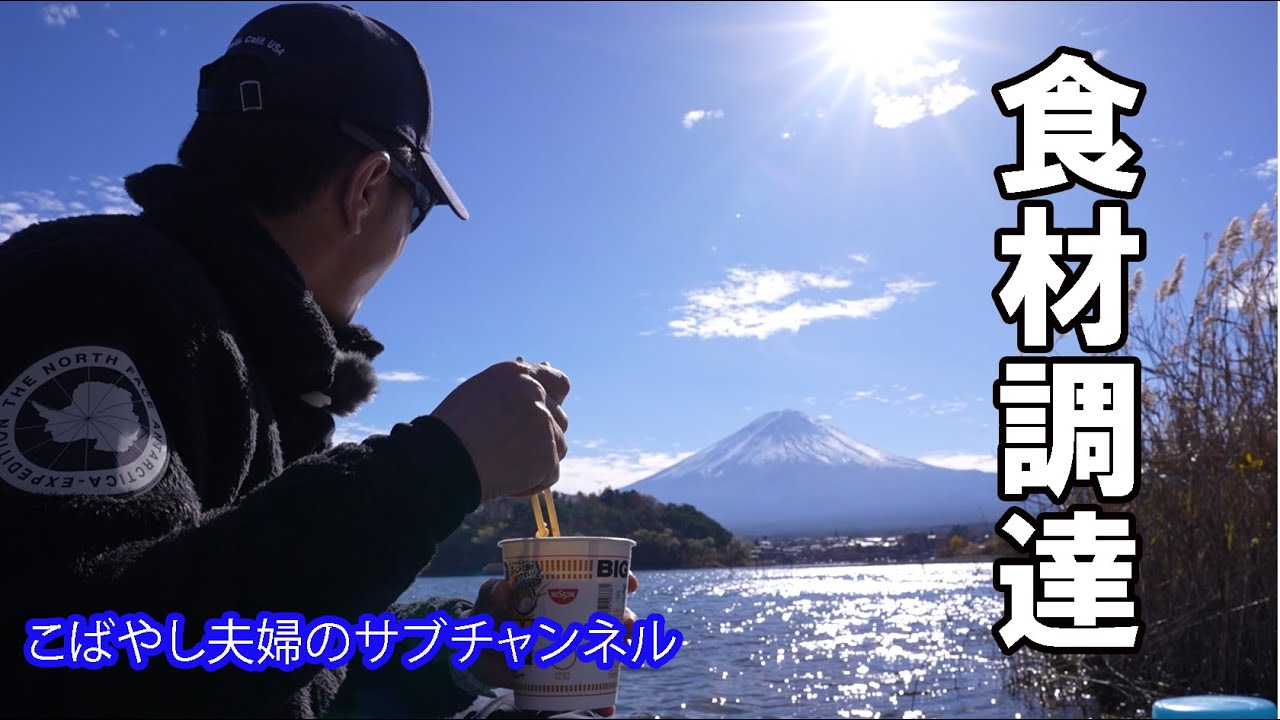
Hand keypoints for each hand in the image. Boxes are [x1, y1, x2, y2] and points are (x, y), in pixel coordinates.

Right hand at [432, 360, 569, 502]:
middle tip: (514, 451)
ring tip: (504, 467)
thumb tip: (540, 391)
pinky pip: (550, 473)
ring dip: (539, 460)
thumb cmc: (451, 431)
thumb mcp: (479, 396)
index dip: (555, 399)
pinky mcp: (547, 455)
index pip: (556, 382)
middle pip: (559, 419)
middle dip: (543, 436)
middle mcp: (535, 394)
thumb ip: (511, 394)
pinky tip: (506, 481)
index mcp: (517, 374)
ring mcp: (544, 424)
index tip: (549, 413)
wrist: (441, 461)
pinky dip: (533, 482)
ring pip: (558, 446)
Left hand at [466, 572, 640, 714]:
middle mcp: (573, 616)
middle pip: (610, 613)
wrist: (476, 660)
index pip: (596, 579)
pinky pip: (592, 683)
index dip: (619, 579)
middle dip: (626, 618)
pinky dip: (602, 696)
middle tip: (625, 627)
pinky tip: (606, 706)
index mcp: (558, 592)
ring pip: (609, 645)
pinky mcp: (568, 672)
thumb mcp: (486, 608)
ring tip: (621, 656)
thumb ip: (490, 597)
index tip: (630, 583)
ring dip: (622, 650)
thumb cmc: (485, 624)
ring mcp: (573, 645)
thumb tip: (504, 589)